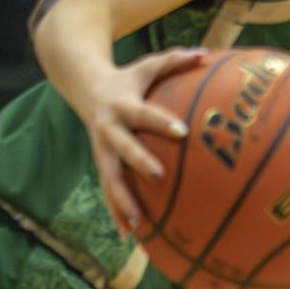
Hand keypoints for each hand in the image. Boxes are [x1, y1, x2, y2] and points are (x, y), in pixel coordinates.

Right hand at [80, 48, 205, 234]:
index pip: (144, 114)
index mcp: (122, 105)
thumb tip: (206, 53)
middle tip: (159, 176)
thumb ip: (176, 60)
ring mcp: (101, 150)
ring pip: (109, 179)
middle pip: (121, 149)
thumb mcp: (148, 65)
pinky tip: (129, 235)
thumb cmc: (127, 79)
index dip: (161, 122)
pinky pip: (108, 191)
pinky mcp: (100, 163)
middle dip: (138, 162)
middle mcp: (108, 130)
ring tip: (137, 225)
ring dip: (121, 201)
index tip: (182, 132)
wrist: (83, 86)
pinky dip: (116, 212)